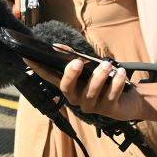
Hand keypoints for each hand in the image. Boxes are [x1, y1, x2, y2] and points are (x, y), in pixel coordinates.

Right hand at [26, 57, 140, 119]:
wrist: (129, 101)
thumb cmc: (105, 82)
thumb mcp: (90, 70)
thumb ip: (74, 59)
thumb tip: (57, 47)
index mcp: (70, 87)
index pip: (50, 77)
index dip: (38, 69)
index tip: (27, 58)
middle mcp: (76, 98)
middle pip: (66, 88)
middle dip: (71, 75)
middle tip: (78, 62)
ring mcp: (91, 106)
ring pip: (90, 92)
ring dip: (98, 76)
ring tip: (107, 65)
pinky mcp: (108, 110)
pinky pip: (110, 95)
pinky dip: (115, 82)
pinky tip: (120, 73)